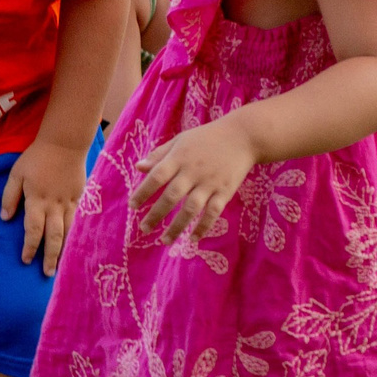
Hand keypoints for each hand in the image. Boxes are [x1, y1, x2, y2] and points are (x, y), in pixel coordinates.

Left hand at [0, 137, 89, 276]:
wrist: (65, 143)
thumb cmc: (36, 158)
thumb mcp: (16, 174)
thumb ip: (9, 197)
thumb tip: (5, 219)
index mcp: (36, 200)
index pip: (32, 229)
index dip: (30, 247)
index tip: (26, 260)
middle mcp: (54, 205)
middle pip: (53, 236)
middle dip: (49, 256)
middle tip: (47, 274)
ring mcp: (69, 203)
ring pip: (67, 231)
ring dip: (63, 250)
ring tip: (60, 266)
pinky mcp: (79, 198)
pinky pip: (77, 221)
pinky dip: (74, 235)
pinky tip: (72, 246)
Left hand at [132, 117, 257, 241]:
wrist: (244, 136)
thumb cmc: (206, 138)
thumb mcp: (180, 141)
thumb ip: (159, 154)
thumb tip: (138, 167)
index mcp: (179, 158)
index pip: (157, 177)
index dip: (143, 192)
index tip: (132, 206)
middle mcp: (193, 172)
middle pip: (172, 196)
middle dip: (156, 214)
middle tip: (143, 229)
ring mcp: (210, 183)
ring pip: (191, 208)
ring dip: (177, 226)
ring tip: (164, 241)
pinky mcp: (225, 191)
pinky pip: (213, 212)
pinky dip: (203, 226)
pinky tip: (193, 239)